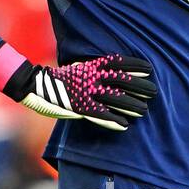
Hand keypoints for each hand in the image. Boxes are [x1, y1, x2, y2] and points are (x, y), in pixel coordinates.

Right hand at [0, 50, 156, 131]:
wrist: (34, 85)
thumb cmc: (60, 78)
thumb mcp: (79, 68)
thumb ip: (94, 70)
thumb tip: (111, 71)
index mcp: (91, 66)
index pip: (117, 63)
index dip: (134, 65)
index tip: (149, 68)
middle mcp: (91, 78)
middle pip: (121, 81)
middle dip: (139, 86)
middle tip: (154, 91)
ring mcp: (85, 93)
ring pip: (114, 99)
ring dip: (130, 105)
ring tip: (144, 110)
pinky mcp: (79, 107)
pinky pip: (99, 114)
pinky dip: (113, 120)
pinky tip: (124, 125)